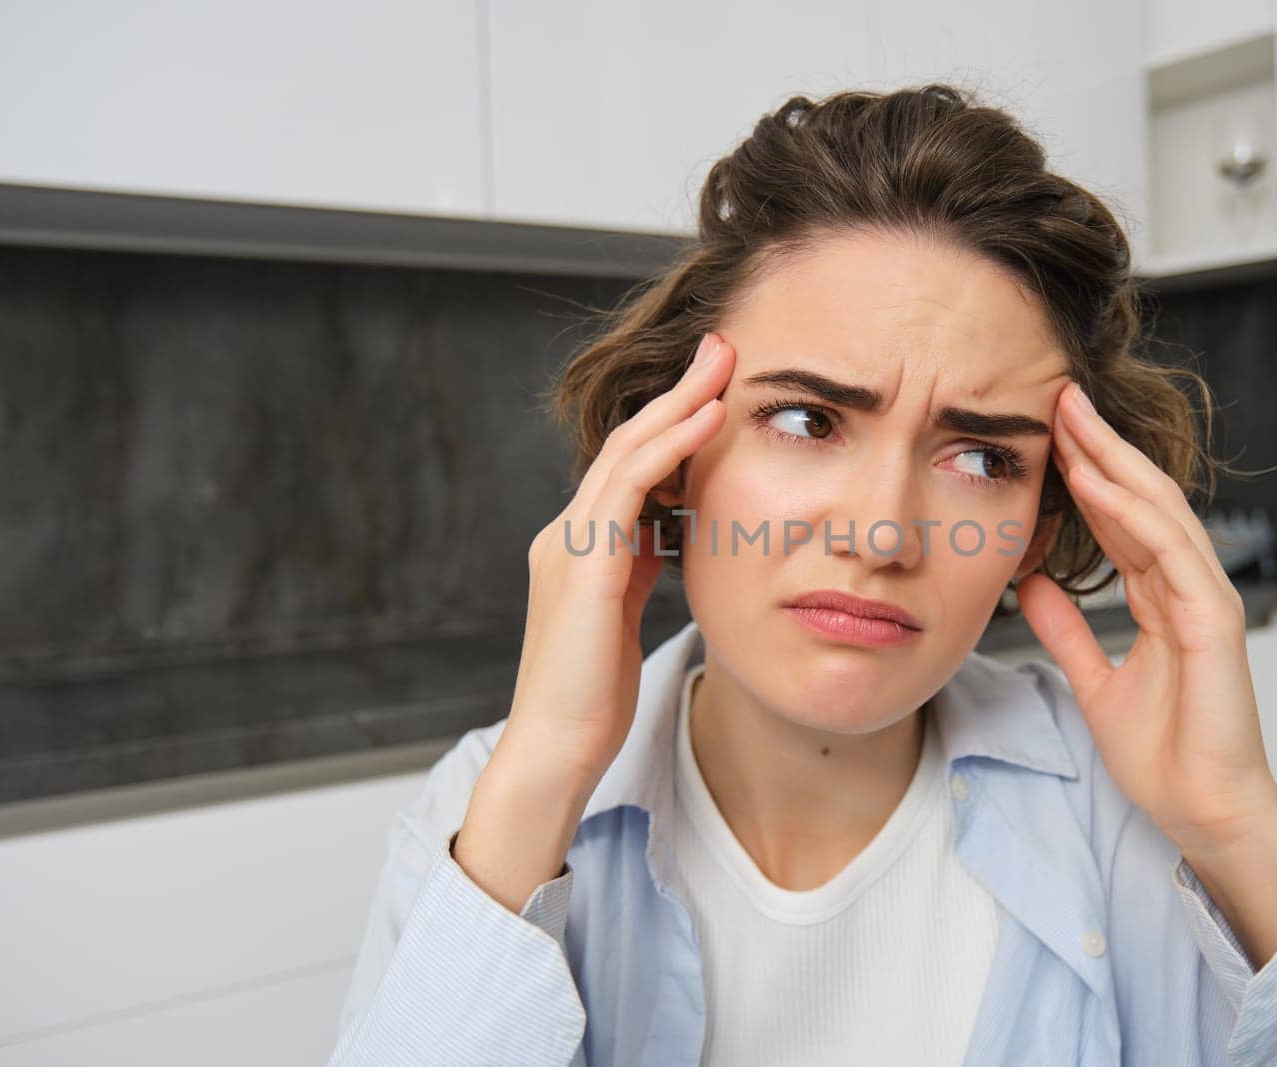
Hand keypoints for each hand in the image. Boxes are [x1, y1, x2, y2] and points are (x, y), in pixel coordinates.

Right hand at [498, 331, 734, 786]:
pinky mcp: (583, 567)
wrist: (554, 751)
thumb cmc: (591, 696)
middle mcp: (568, 534)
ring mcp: (569, 545)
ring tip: (721, 365)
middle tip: (720, 346)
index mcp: (581, 546)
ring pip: (627, 453)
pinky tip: (708, 421)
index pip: (629, 466)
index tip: (715, 386)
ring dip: (679, 404)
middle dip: (677, 392)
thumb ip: (640, 568)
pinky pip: (629, 489)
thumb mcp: (623, 616)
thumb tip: (672, 533)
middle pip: (627, 442)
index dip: (672, 422)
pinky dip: (671, 449)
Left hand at [1014, 381, 1276, 860]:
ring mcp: (1204, 601)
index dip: (1085, 473)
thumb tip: (1030, 585)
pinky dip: (1135, 517)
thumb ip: (1067, 629)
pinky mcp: (1214, 623)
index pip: (1120, 518)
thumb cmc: (1165, 754)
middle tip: (1058, 397)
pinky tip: (1100, 487)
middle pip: (1140, 500)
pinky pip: (1170, 556)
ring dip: (1115, 463)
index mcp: (1160, 598)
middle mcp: (1185, 589)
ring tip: (1072, 420)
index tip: (1045, 433)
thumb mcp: (1096, 681)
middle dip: (1099, 447)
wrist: (1203, 811)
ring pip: (1159, 513)